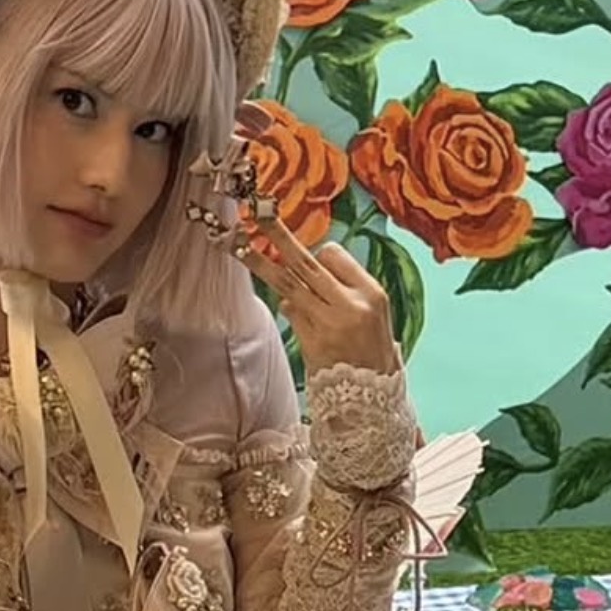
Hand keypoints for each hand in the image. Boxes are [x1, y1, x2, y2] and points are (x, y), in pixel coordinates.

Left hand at [241, 216, 398, 376]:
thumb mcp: (373, 312)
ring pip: (288, 284)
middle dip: (278, 236)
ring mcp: (328, 324)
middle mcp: (350, 305)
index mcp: (371, 292)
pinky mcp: (310, 341)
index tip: (315, 259)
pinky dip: (290, 307)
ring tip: (237, 244)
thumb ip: (344, 287)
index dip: (318, 253)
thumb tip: (306, 265)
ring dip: (259, 262)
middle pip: (306, 262)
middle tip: (257, 215)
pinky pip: (291, 312)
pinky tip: (307, 320)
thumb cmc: (371, 348)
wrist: (372, 396)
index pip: (333, 254)